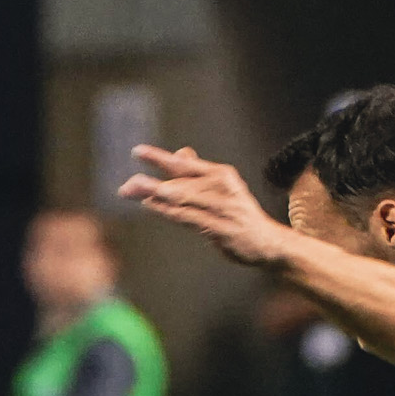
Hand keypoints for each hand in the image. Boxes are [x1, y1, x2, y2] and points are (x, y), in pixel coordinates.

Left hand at [119, 144, 290, 266]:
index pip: (185, 163)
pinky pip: (190, 218)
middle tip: (128, 185)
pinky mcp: (221, 229)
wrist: (267, 243)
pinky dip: (170, 212)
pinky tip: (152, 207)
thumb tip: (179, 153)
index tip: (136, 152)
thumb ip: (198, 173)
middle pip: (179, 181)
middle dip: (151, 182)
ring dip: (156, 195)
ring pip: (182, 199)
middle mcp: (221, 187)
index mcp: (220, 174)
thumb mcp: (223, 189)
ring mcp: (222, 208)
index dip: (160, 157)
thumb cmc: (239, 214)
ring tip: (134, 191)